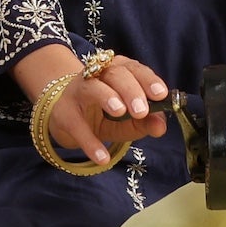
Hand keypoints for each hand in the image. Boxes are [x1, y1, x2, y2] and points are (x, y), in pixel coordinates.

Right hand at [13, 45, 169, 168]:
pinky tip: (102, 157)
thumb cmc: (106, 114)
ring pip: (93, 88)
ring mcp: (79, 91)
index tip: (161, 94)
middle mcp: (98, 74)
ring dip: (107, 97)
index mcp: (119, 69)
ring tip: (120, 112)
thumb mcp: (130, 119)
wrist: (68, 118)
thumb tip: (161, 126)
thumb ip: (147, 121)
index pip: (135, 69)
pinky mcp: (64, 112)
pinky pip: (77, 126)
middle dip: (130, 90)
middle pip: (116, 74)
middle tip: (141, 111)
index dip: (148, 80)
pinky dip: (90, 142)